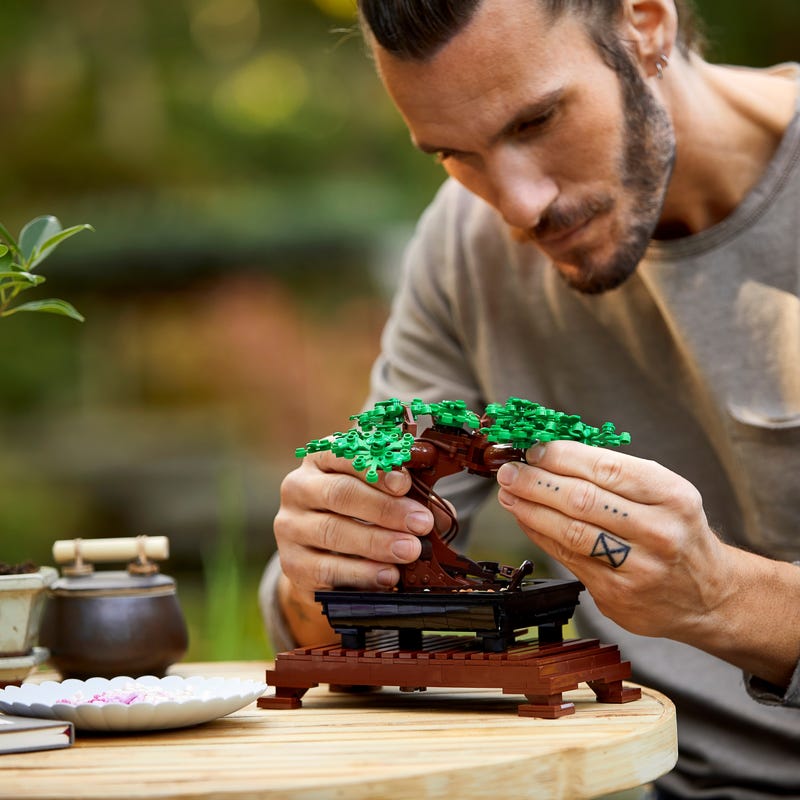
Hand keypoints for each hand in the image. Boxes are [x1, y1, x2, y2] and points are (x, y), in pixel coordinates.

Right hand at [273, 450, 433, 643]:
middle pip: (339, 493)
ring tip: (410, 550)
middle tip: (420, 523)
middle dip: (385, 509)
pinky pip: (326, 569)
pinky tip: (387, 575)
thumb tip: (440, 513)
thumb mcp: (380, 495)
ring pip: (332, 531)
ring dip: (376, 543)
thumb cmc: (358, 514)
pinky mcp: (292, 564)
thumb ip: (407, 497)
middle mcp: (298, 488)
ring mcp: (290, 527)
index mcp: (321, 460)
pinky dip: (361, 573)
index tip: (405, 483)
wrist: (322, 556)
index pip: (343, 454)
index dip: (375, 468)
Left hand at [496, 440, 730, 641]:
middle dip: (537, 482)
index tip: (534, 450)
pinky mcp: (618, 595)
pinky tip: (527, 519)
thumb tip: (550, 455)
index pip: (607, 468)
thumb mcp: (664, 493)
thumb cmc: (677, 532)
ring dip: (531, 509)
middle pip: (583, 500)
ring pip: (571, 532)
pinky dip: (541, 535)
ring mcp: (639, 568)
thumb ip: (613, 474)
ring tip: (509, 494)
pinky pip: (568, 558)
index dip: (563, 457)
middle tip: (509, 471)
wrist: (709, 595)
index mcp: (673, 496)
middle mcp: (659, 532)